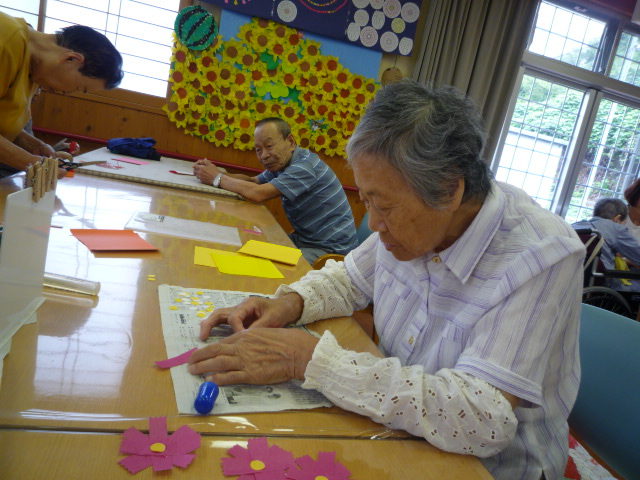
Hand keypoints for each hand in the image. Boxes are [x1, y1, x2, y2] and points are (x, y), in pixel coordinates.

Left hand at [187, 327, 317, 384]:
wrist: (297, 352)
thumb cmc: (286, 341)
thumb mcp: (265, 332)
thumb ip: (251, 338)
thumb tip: (243, 342)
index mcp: (246, 336)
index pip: (222, 343)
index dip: (208, 348)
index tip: (199, 353)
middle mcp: (242, 347)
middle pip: (215, 352)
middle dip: (199, 357)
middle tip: (189, 363)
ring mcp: (245, 361)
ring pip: (218, 364)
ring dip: (203, 367)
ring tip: (193, 372)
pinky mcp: (251, 375)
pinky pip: (230, 377)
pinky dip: (218, 378)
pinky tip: (209, 380)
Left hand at [193, 158, 220, 185]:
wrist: (217, 179)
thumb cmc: (214, 171)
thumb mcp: (211, 165)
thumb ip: (206, 162)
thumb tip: (204, 159)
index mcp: (201, 168)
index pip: (195, 166)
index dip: (196, 165)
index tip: (197, 165)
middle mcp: (199, 172)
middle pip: (194, 171)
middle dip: (195, 169)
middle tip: (196, 169)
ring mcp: (200, 177)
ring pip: (196, 175)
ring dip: (197, 174)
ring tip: (199, 173)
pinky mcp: (202, 181)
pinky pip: (199, 178)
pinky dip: (200, 177)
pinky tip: (202, 176)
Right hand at [198, 293, 303, 338]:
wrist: (287, 307)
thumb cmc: (280, 311)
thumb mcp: (272, 319)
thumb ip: (259, 327)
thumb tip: (246, 338)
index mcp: (248, 304)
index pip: (234, 316)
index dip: (235, 328)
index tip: (240, 338)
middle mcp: (240, 307)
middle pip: (220, 313)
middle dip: (210, 324)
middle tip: (202, 337)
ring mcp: (239, 312)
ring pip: (220, 317)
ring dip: (210, 325)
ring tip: (202, 337)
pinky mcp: (240, 319)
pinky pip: (225, 322)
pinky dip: (217, 328)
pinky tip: (211, 338)